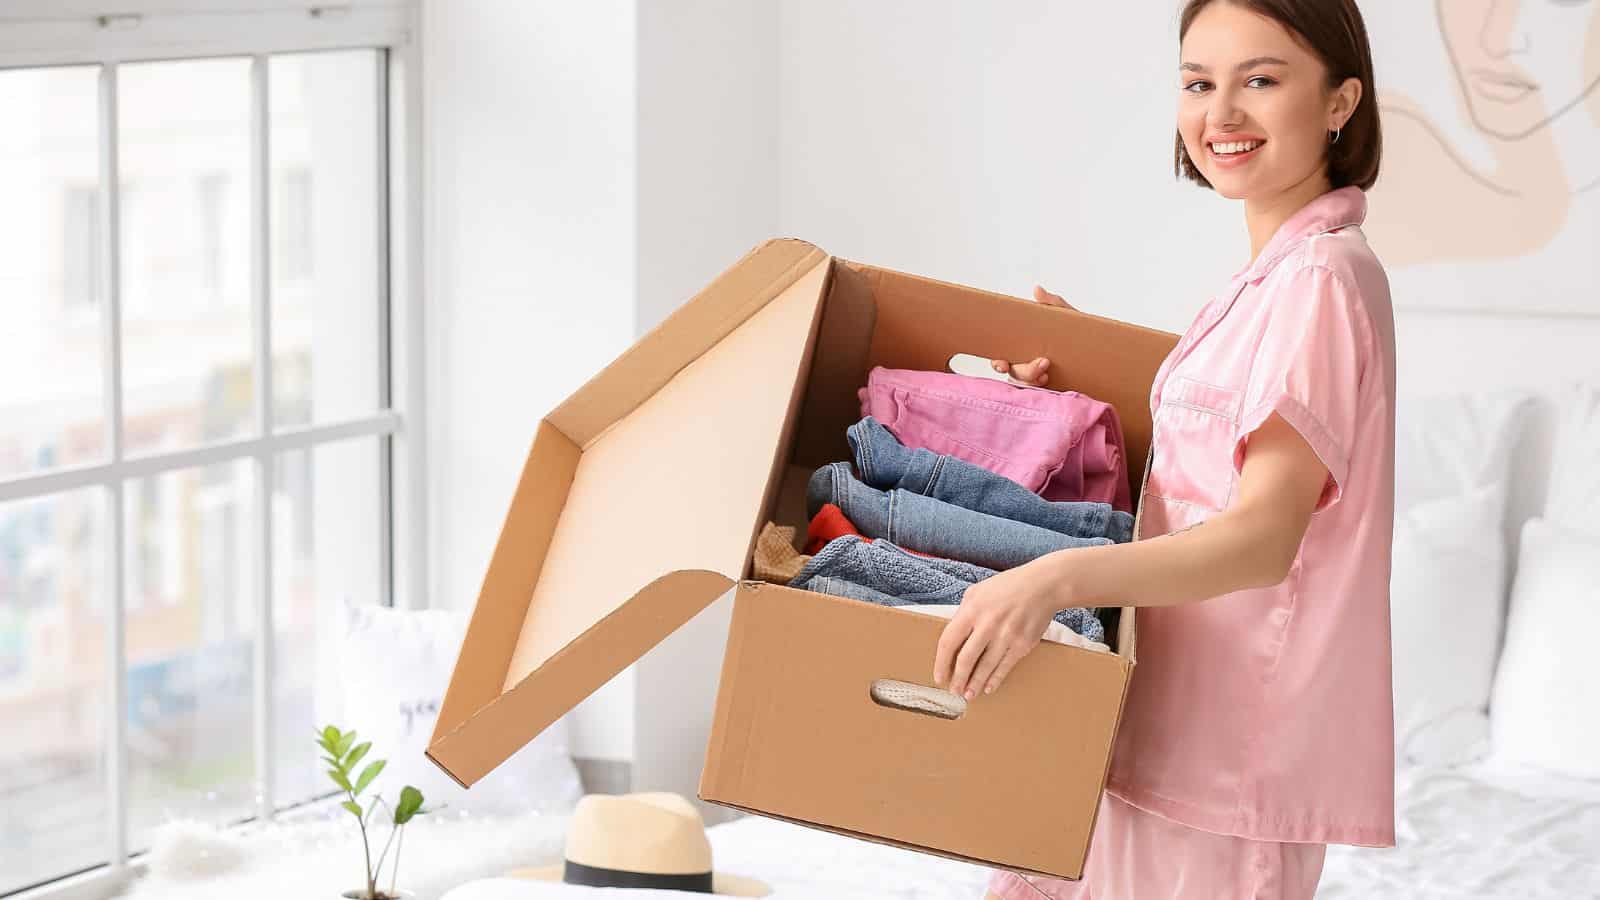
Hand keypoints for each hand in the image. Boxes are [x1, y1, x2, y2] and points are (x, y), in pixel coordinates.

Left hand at [933, 560, 1058, 699]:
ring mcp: (1007, 635)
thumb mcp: (977, 592)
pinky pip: (1005, 666)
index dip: (941, 662)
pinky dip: (995, 679)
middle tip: (953, 691)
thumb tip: (953, 639)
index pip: (948, 641)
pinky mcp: (1023, 644)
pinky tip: (988, 688)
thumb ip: (963, 614)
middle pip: (966, 659)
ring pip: (986, 667)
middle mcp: (988, 624)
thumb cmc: (1007, 587)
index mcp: (971, 610)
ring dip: (975, 684)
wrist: (1043, 586)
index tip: (939, 677)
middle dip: (957, 679)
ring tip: (968, 694)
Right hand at [990, 286, 1074, 385]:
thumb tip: (1037, 289)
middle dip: (1025, 371)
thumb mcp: (1067, 316)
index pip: (1003, 357)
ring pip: (1025, 384)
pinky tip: (1050, 381)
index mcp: (1025, 346)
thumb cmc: (1080, 331)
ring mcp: (1038, 378)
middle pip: (1014, 373)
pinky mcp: (1051, 389)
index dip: (997, 363)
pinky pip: (1039, 394)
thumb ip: (1052, 303)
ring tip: (1048, 373)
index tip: (1002, 364)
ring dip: (1033, 379)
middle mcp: (1027, 364)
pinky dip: (1041, 388)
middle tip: (1044, 362)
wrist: (1107, 349)